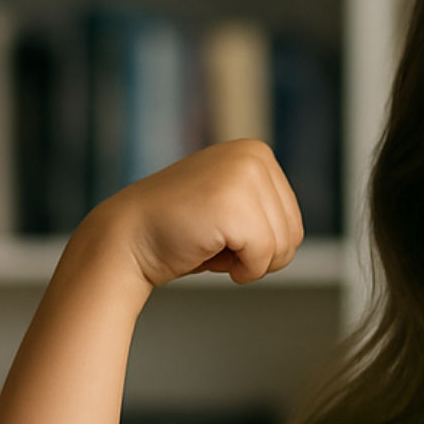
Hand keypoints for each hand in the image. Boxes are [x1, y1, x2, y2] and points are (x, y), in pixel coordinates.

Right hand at [79, 138, 303, 289]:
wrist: (126, 239)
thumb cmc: (179, 231)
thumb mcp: (233, 205)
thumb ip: (264, 207)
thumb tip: (296, 233)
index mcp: (256, 152)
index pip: (293, 222)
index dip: (262, 244)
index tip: (222, 231)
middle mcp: (254, 155)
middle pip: (293, 235)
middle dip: (258, 255)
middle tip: (214, 240)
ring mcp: (244, 176)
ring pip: (282, 248)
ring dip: (249, 262)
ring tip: (211, 243)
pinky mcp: (235, 204)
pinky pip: (264, 258)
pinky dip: (242, 271)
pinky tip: (210, 255)